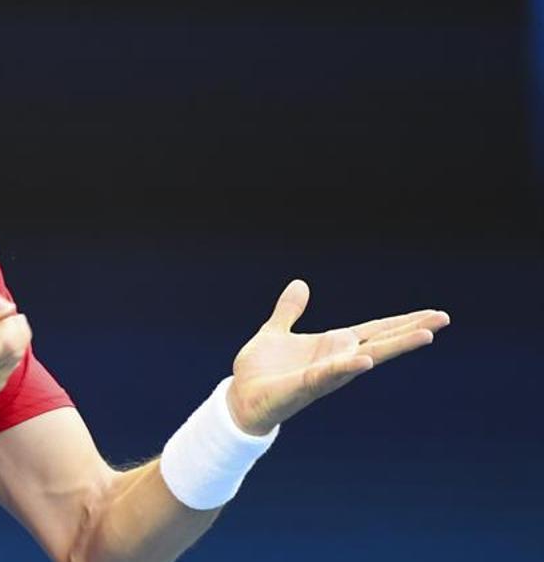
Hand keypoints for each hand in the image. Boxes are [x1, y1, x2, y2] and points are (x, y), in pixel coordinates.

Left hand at [227, 279, 449, 435]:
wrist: (240, 398)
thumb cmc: (260, 371)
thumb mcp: (275, 331)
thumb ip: (289, 311)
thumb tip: (300, 284)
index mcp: (332, 345)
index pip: (375, 330)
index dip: (402, 321)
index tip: (433, 313)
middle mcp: (337, 360)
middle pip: (382, 342)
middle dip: (412, 330)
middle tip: (444, 318)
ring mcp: (326, 373)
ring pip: (366, 357)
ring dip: (395, 346)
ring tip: (426, 335)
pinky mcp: (307, 384)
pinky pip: (330, 373)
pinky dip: (347, 366)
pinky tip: (366, 359)